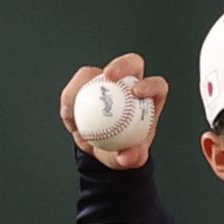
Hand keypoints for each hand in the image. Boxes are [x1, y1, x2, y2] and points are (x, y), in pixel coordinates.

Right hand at [58, 52, 168, 169]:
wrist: (103, 150)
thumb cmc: (122, 152)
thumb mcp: (129, 159)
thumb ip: (132, 158)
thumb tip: (126, 158)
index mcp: (149, 101)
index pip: (157, 86)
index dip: (150, 84)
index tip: (137, 93)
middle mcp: (130, 86)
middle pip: (132, 64)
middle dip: (122, 65)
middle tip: (108, 76)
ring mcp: (108, 83)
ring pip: (95, 72)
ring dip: (81, 83)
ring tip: (73, 108)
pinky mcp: (87, 84)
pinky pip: (76, 86)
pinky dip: (69, 99)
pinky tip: (67, 116)